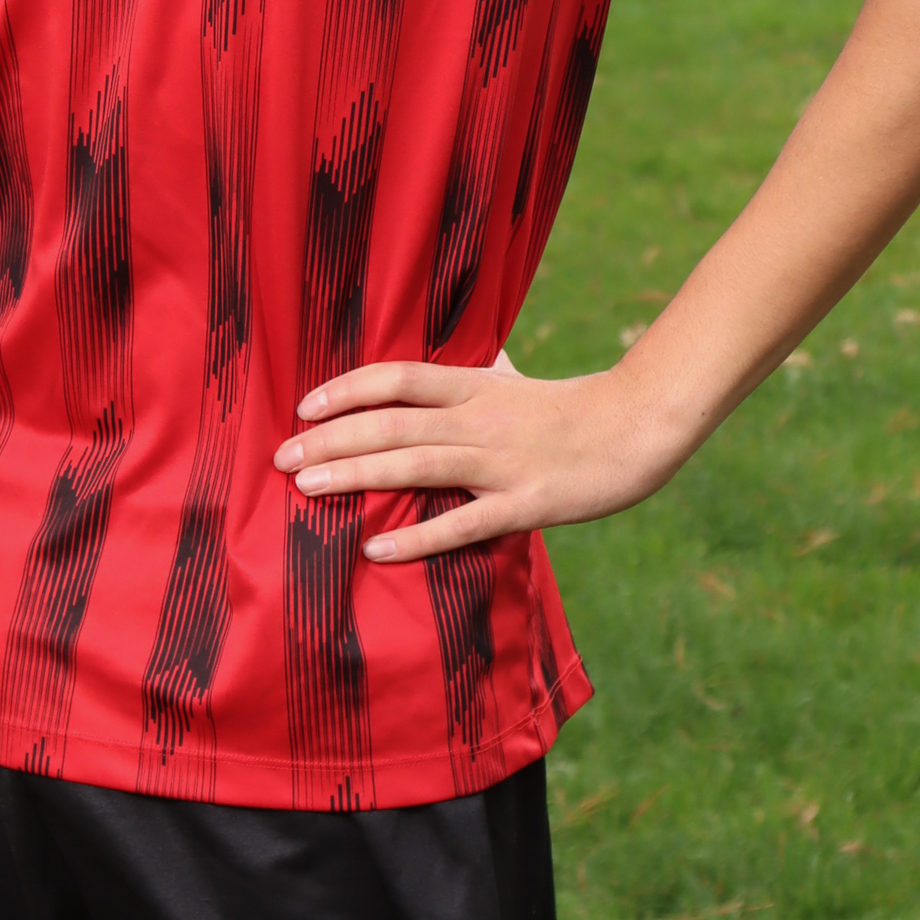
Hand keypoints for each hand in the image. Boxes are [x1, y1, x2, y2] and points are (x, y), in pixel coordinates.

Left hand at [272, 351, 680, 564]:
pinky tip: (376, 548)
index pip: (397, 378)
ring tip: (307, 488)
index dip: (347, 389)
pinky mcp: (525, 503)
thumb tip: (447, 371)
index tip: (303, 405)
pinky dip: (418, 536)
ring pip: (416, 465)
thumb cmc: (572, 409)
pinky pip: (463, 523)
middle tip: (281, 457)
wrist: (638, 428)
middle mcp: (479, 419)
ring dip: (357, 475)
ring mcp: (501, 462)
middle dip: (331, 439)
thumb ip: (479, 377)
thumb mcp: (517, 383)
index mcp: (475, 387)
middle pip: (392, 423)